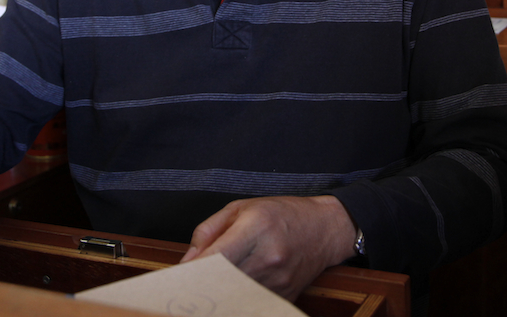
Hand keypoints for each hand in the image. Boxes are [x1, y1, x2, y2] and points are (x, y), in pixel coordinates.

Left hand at [180, 195, 357, 300]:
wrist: (325, 228)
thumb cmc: (283, 214)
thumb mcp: (242, 207)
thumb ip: (210, 231)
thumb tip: (188, 260)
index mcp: (257, 227)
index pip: (217, 256)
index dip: (194, 269)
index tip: (180, 276)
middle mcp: (269, 255)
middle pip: (223, 280)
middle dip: (203, 283)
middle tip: (190, 283)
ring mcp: (278, 280)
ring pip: (235, 294)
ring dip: (219, 290)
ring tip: (212, 283)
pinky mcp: (284, 295)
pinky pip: (251, 300)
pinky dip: (237, 296)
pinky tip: (233, 288)